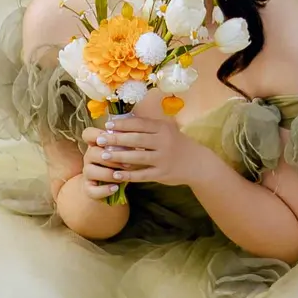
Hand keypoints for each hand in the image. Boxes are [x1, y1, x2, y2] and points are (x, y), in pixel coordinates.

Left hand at [85, 107, 200, 190]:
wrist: (197, 163)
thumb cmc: (177, 144)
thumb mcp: (167, 130)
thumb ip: (148, 127)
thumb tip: (122, 122)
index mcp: (163, 129)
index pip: (140, 124)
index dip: (122, 124)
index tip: (108, 125)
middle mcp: (164, 142)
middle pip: (136, 139)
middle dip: (116, 139)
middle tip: (100, 139)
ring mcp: (163, 159)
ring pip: (138, 157)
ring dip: (119, 156)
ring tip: (104, 155)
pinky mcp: (162, 174)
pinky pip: (142, 174)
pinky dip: (129, 175)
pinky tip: (116, 174)